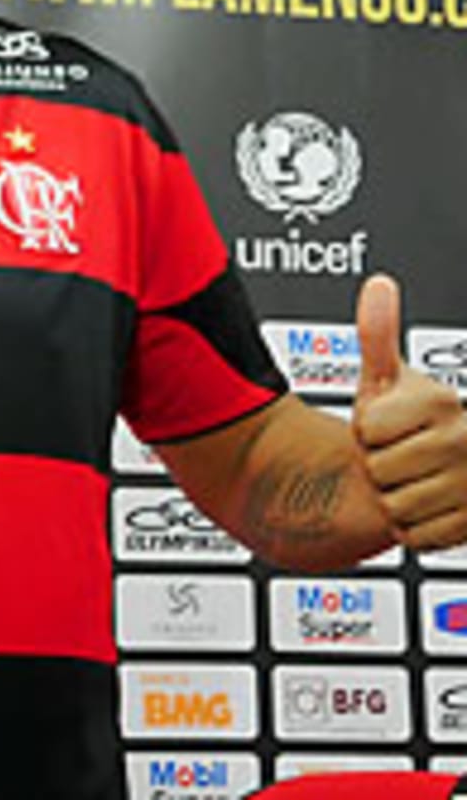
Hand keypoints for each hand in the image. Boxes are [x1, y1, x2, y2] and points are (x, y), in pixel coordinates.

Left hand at [353, 273, 466, 549]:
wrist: (435, 468)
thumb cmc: (406, 420)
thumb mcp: (388, 378)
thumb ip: (378, 332)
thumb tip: (379, 285)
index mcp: (441, 403)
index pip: (367, 430)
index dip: (366, 429)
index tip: (387, 424)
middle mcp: (465, 443)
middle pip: (377, 470)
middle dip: (377, 465)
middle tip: (398, 454)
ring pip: (394, 506)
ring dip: (393, 498)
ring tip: (411, 478)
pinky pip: (413, 537)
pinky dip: (412, 528)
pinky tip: (425, 505)